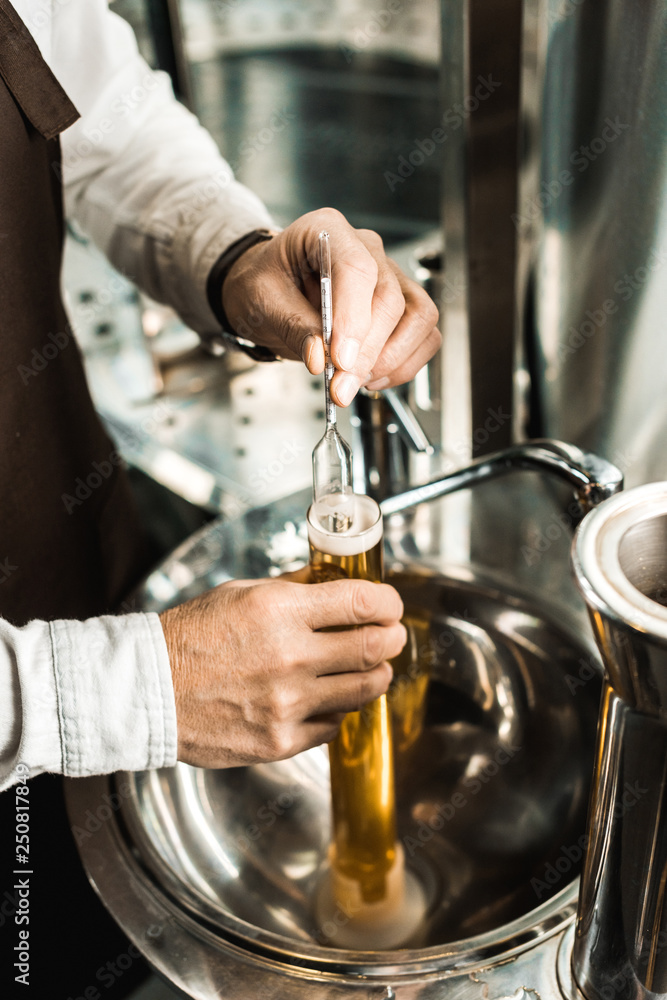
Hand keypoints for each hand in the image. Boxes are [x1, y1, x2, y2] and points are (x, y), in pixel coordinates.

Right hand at [159, 576, 405, 767]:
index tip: (390, 606)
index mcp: (279, 610)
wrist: (149, 691)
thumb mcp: (242, 593)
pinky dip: (337, 709)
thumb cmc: (191, 638)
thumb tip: (337, 584)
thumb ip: (294, 590)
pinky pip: (334, 724)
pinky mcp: (282, 740)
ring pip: (364, 689)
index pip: (361, 602)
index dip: (388, 602)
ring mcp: (288, 703)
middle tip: (393, 636)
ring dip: (376, 675)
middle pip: (373, 647)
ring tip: (372, 668)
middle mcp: (289, 656)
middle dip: (392, 638)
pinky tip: (327, 697)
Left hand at [220, 208, 440, 405]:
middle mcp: (367, 249)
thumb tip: (320, 357)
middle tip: (340, 387)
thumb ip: (292, 326)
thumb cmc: (265, 285)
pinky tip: (371, 376)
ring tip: (354, 381)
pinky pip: (425, 336)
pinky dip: (403, 364)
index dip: (353, 319)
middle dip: (367, 353)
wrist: (271, 292)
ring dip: (391, 359)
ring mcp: (390, 276)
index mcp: (328, 231)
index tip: (340, 360)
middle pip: (390, 299)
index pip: (357, 269)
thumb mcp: (261, 301)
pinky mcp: (403, 306)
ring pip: (419, 317)